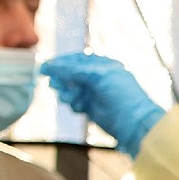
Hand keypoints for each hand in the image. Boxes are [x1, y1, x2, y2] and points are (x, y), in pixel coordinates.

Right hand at [40, 53, 166, 156]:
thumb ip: (74, 70)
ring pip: (70, 90)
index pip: (77, 60)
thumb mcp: (97, 76)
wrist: (131, 120)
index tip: (47, 67)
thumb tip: (52, 65)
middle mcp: (97, 78)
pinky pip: (74, 103)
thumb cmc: (120, 93)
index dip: (61, 62)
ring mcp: (93, 93)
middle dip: (62, 79)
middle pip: (70, 75)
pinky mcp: (90, 107)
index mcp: (102, 65)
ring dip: (67, 94)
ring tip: (71, 99)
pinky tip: (80, 108)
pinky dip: (74, 105)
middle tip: (54, 84)